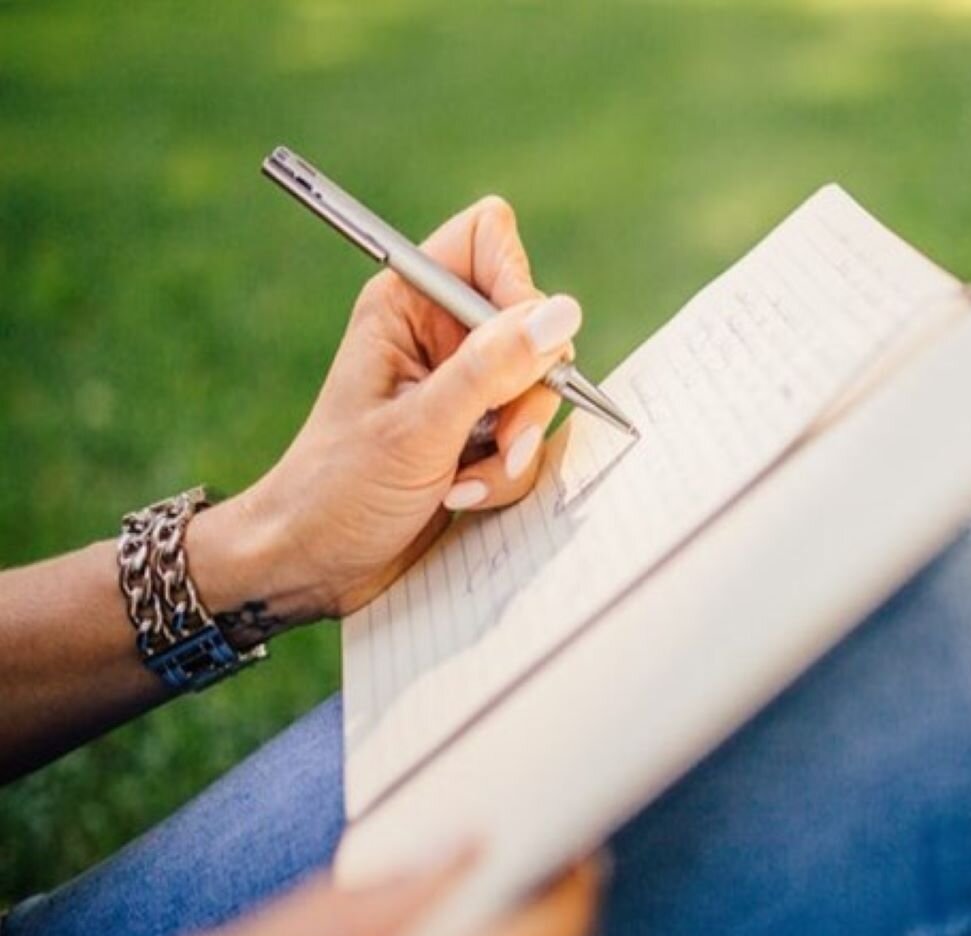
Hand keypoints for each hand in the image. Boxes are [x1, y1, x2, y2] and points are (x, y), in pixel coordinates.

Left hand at [188, 196, 581, 632]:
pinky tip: (461, 497)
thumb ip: (492, 368)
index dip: (515, 283)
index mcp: (407, 305)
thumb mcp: (418, 429)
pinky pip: (529, 438)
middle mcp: (439, 336)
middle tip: (501, 437)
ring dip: (514, 446)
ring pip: (538, 390)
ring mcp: (462, 387)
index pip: (488, 240)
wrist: (312, 565)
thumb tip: (563, 313)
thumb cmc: (336, 491)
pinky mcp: (478, 434)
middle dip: (526, 391)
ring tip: (463, 483)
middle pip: (532, 324)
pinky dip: (505, 474)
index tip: (518, 345)